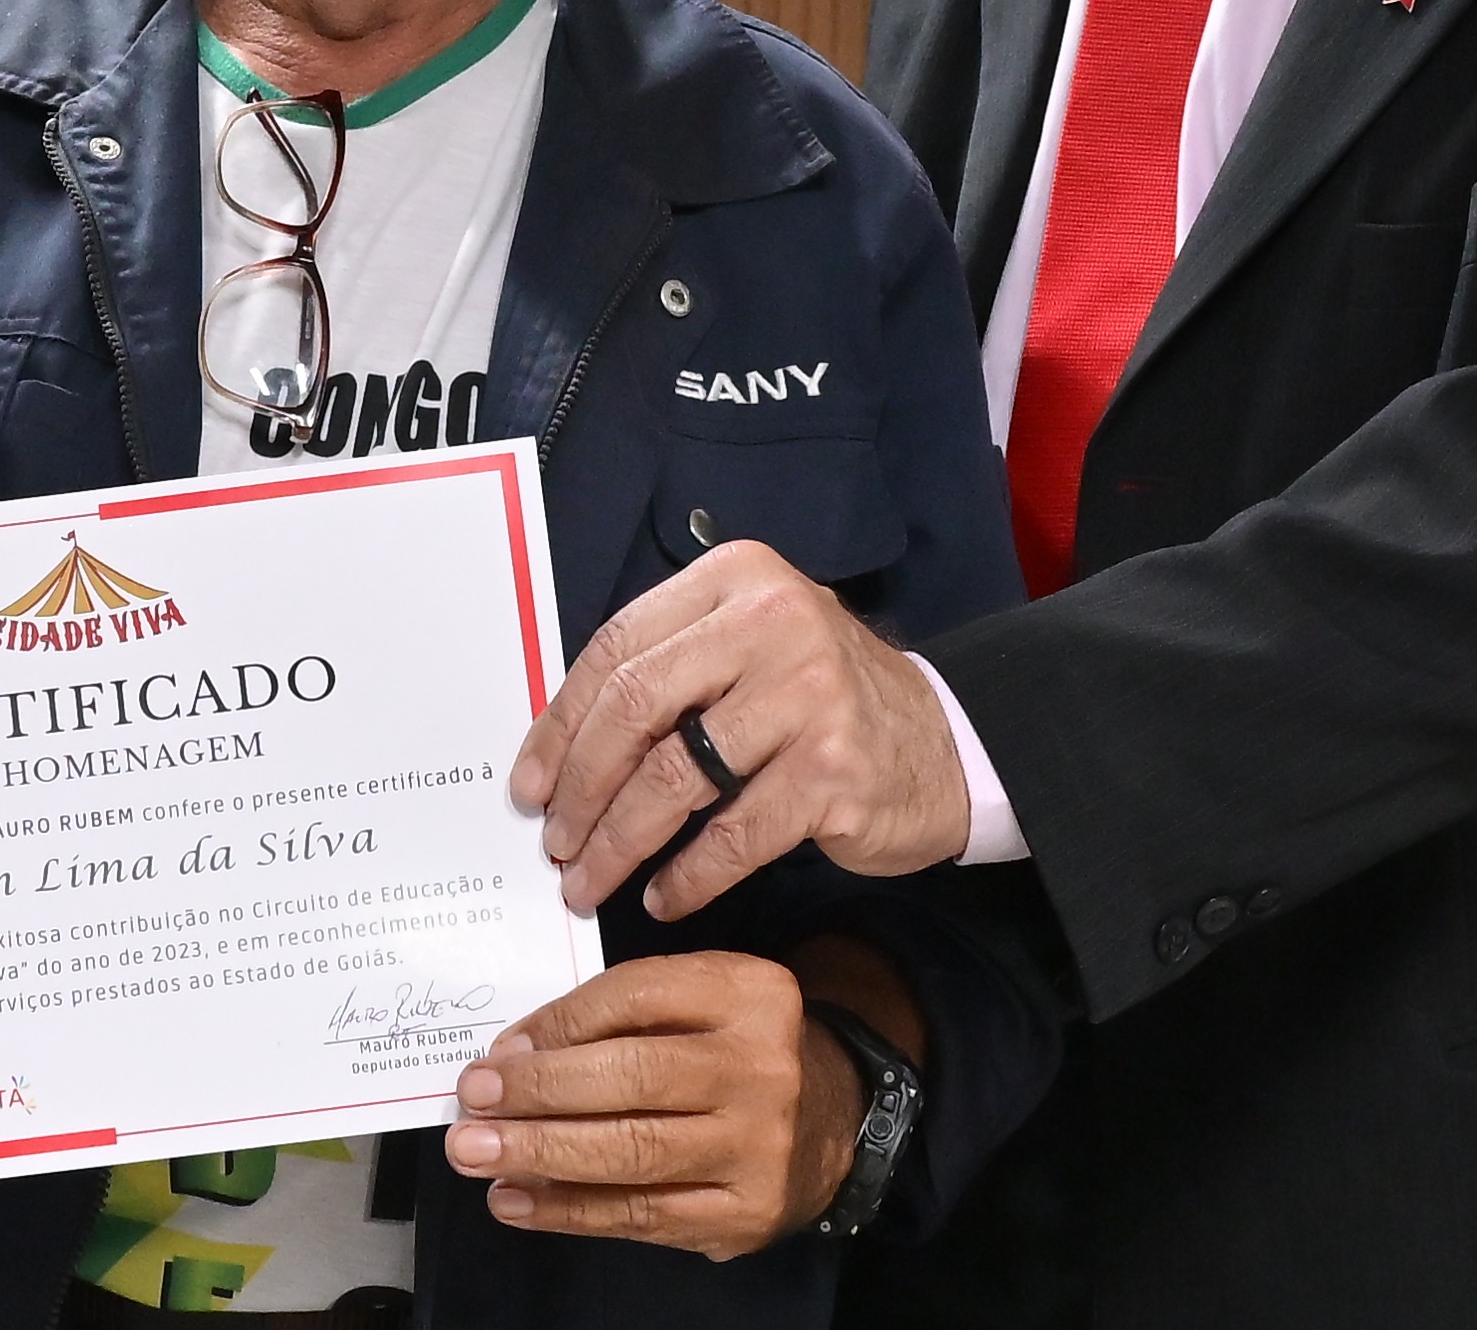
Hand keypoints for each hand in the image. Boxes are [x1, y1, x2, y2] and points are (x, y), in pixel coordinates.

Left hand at [439, 952, 858, 1256]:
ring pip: (632, 1153)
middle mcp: (761, 1068)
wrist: (829, 1118)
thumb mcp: (694, 999)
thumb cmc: (731, 1048)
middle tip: (472, 1104)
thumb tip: (513, 1055)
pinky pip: (641, 1215)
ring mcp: (758, 1147)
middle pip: (633, 1078)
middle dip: (539, 1093)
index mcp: (748, 992)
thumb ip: (615, 1012)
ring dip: (540, 1155)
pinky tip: (516, 1201)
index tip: (496, 1054)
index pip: (634, 997)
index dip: (557, 1027)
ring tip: (475, 1154)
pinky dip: (568, 1211)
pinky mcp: (744, 1214)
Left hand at [512, 540, 967, 918]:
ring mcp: (809, 697)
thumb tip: (559, 749)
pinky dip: (688, 877)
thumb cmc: (821, 700)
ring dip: (619, 841)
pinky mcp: (833, 772)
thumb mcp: (748, 649)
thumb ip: (669, 670)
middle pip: (636, 707)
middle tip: (555, 842)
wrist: (945, 743)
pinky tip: (664, 898)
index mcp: (736, 579)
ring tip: (591, 880)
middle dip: (581, 786)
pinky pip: (733, 836)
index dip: (560, 724)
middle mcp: (773, 623)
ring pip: (676, 778)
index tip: (530, 784)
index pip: (618, 648)